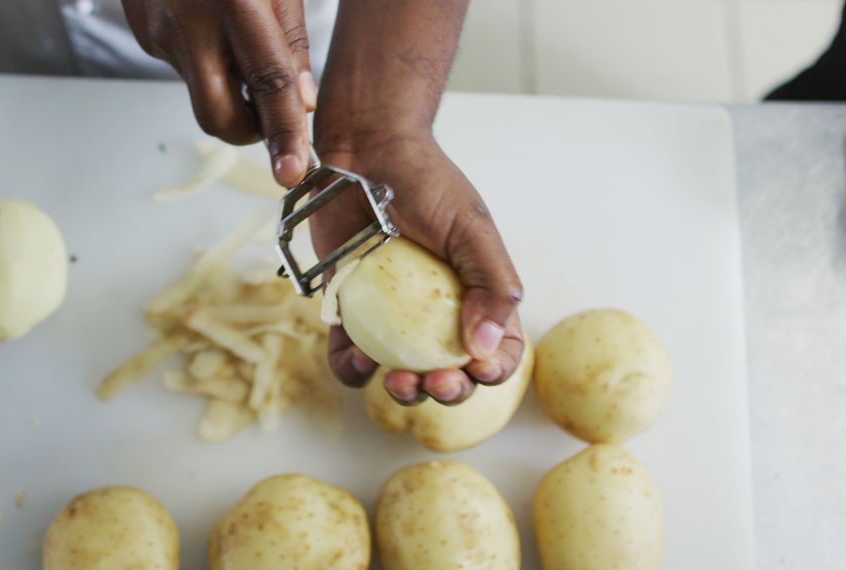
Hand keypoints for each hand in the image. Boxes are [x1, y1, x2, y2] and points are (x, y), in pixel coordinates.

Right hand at [122, 0, 317, 185]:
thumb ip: (291, 39)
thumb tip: (303, 103)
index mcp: (235, 1)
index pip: (268, 82)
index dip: (282, 132)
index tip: (292, 171)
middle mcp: (190, 22)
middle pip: (218, 115)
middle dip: (248, 131)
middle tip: (269, 115)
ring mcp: (158, 32)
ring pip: (201, 93)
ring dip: (229, 89)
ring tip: (238, 42)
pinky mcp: (142, 34)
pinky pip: (183, 68)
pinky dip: (207, 63)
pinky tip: (209, 26)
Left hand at [310, 132, 525, 404]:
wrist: (365, 152)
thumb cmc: (425, 182)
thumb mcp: (471, 228)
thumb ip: (492, 284)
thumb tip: (486, 347)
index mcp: (476, 296)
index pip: (498, 349)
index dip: (494, 370)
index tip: (477, 368)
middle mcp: (435, 313)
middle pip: (450, 372)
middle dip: (448, 390)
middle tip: (436, 380)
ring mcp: (390, 316)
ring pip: (400, 375)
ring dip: (404, 391)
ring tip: (397, 380)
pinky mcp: (348, 311)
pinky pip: (349, 356)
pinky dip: (352, 368)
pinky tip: (359, 360)